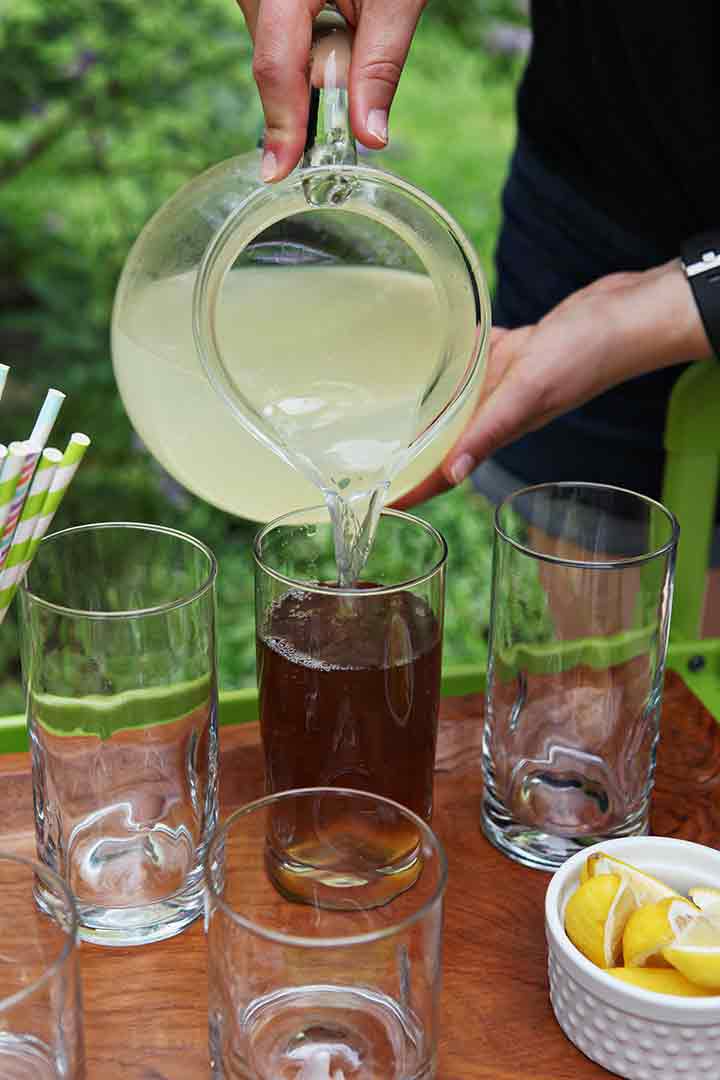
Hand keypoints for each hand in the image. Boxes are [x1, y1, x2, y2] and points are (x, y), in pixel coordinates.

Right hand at [236, 0, 425, 180]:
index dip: (282, 124)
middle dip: (308, 87)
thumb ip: (380, 66)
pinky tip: (331, 17)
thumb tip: (370, 137)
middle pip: (272, 62)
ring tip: (345, 20)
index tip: (280, 170)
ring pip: (273, 48)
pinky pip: (276, 29)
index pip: (276, 67)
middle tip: (348, 71)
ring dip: (307, 60)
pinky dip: (304, 41)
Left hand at [393, 259, 712, 508]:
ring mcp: (505, 381)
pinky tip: (430, 351)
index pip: (445, 470)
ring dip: (426, 410)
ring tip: (385, 413)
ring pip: (455, 402)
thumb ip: (491, 430)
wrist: (629, 316)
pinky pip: (473, 360)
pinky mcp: (514, 351)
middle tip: (366, 459)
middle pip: (442, 440)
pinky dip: (450, 360)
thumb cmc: (585, 354)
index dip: (412, 489)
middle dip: (407, 454)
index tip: (377, 503)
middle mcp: (497, 409)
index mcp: (499, 426)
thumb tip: (453, 475)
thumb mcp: (530, 391)